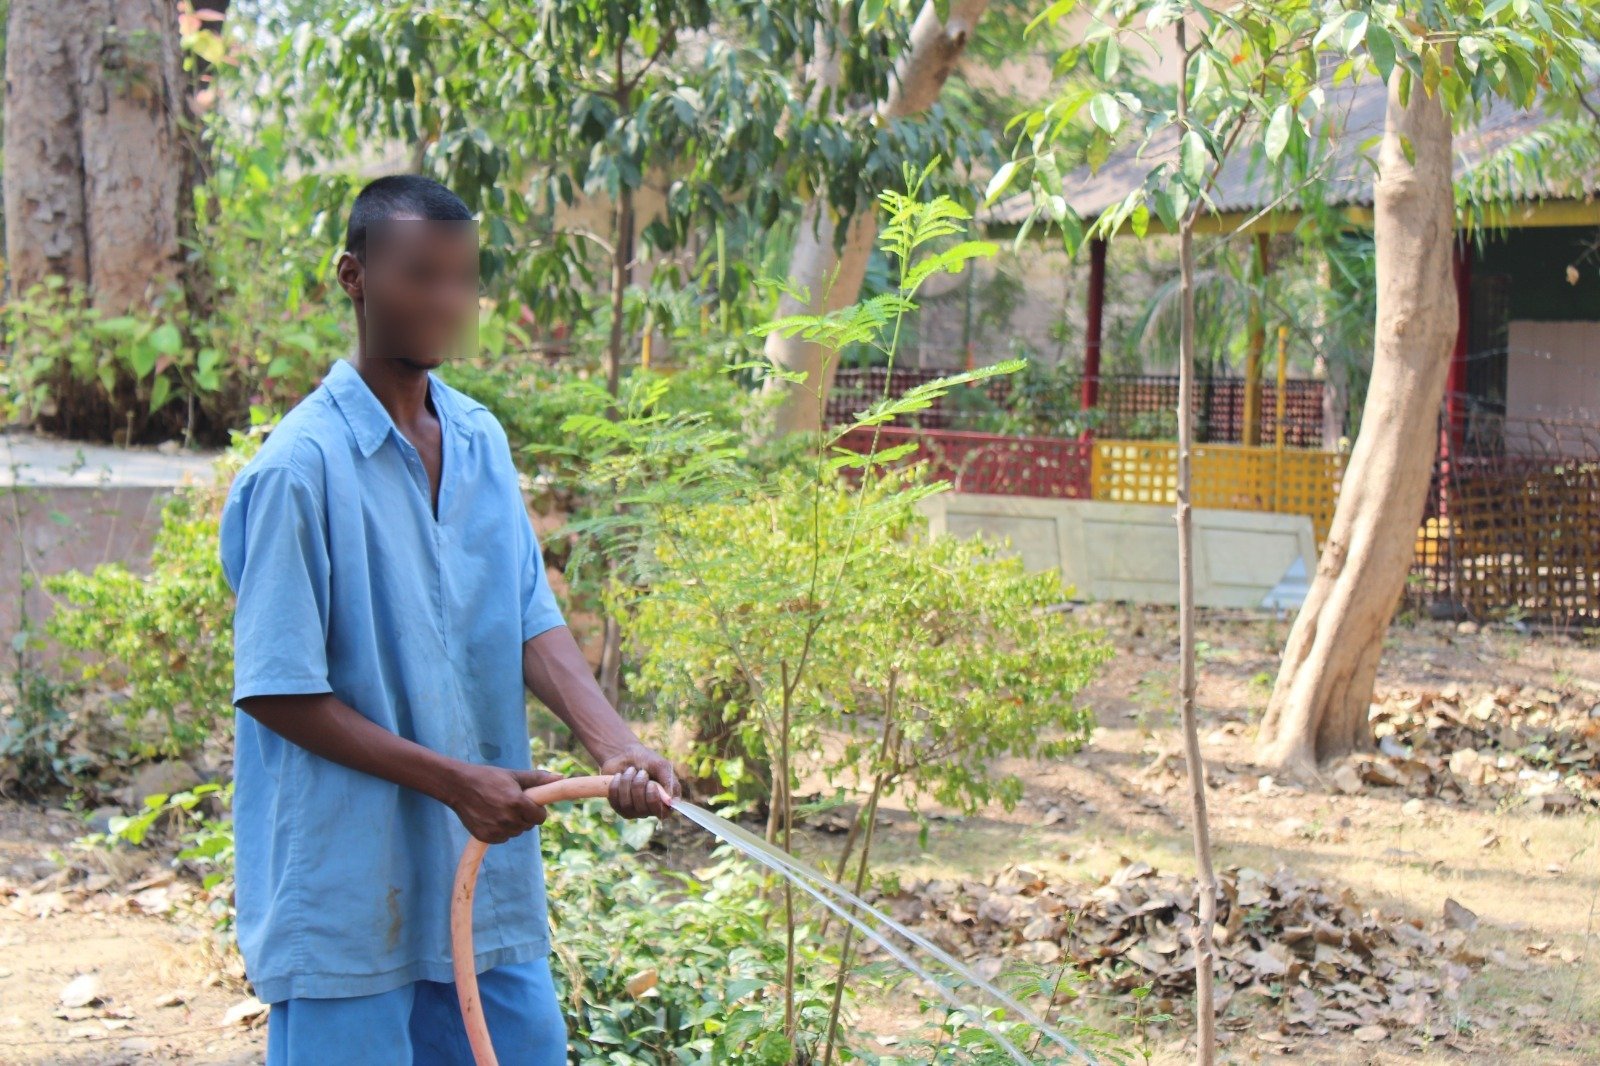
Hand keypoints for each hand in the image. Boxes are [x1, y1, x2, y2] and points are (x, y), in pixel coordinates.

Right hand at [447, 765, 564, 843]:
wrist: (458, 786)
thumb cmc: (488, 778)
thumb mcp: (514, 775)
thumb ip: (538, 779)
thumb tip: (561, 777)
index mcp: (517, 802)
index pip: (540, 817)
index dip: (537, 811)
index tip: (530, 804)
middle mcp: (508, 818)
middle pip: (528, 825)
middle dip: (525, 816)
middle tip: (513, 804)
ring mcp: (496, 829)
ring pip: (516, 832)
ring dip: (513, 824)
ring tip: (501, 808)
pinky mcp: (485, 837)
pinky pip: (502, 838)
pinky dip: (501, 831)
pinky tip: (492, 817)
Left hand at [600, 745, 678, 818]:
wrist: (625, 754)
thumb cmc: (647, 760)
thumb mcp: (661, 766)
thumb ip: (669, 782)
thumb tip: (672, 801)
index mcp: (664, 801)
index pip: (663, 813)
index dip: (655, 800)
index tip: (651, 784)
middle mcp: (649, 809)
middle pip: (643, 809)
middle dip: (639, 786)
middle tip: (641, 772)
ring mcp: (632, 810)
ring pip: (627, 804)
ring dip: (627, 782)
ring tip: (630, 770)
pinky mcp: (618, 807)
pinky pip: (614, 801)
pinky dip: (616, 784)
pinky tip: (619, 776)